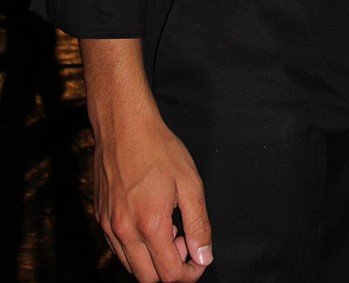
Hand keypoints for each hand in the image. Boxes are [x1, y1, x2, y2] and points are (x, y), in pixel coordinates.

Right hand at [91, 110, 211, 281]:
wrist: (124, 126)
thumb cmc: (159, 149)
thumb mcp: (190, 184)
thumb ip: (199, 225)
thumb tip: (204, 257)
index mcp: (150, 225)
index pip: (170, 275)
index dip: (190, 273)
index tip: (199, 259)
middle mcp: (124, 232)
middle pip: (148, 279)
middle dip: (171, 270)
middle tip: (184, 241)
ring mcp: (108, 226)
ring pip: (131, 266)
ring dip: (152, 260)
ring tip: (168, 228)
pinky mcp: (100, 217)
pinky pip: (118, 248)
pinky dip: (135, 248)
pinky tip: (149, 221)